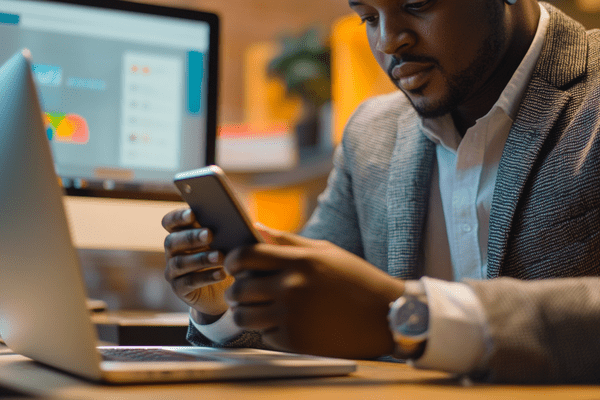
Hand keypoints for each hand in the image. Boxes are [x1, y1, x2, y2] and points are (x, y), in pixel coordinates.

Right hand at [162, 208, 232, 320]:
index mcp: (181, 233)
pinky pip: (189, 282)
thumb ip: (235, 230)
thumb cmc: (228, 257)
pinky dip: (206, 277)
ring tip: (220, 256)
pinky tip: (222, 274)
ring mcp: (173, 271)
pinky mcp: (179, 289)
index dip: (178, 217)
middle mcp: (173, 251)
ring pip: (180, 263)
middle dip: (191, 237)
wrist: (226, 290)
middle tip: (209, 234)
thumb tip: (253, 225)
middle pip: (172, 241)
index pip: (170, 221)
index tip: (193, 214)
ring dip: (201, 258)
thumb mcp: (231, 242)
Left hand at [223, 225, 404, 358]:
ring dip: (246, 313)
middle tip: (244, 291)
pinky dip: (270, 331)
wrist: (387, 316)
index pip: (245, 255)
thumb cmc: (356, 278)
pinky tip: (287, 322)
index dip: (232, 260)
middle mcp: (292, 288)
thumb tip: (256, 228)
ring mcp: (293, 317)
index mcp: (299, 261)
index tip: (234, 265)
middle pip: (239, 290)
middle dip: (236, 291)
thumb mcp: (325, 251)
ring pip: (244, 317)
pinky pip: (264, 336)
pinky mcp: (296, 341)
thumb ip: (287, 241)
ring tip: (258, 309)